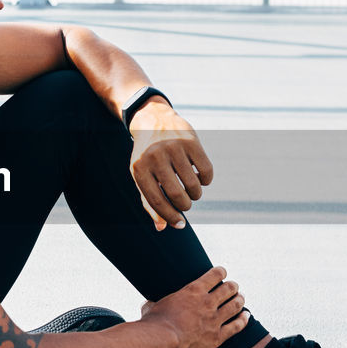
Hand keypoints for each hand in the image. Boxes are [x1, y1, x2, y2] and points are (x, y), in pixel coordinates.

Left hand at [128, 100, 213, 230]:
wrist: (152, 119)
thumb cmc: (146, 156)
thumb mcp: (141, 175)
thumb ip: (149, 201)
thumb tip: (162, 228)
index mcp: (140, 169)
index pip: (157, 201)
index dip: (170, 216)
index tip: (180, 225)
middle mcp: (155, 157)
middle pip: (177, 194)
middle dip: (185, 205)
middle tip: (186, 203)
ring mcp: (173, 148)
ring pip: (193, 184)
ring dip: (196, 194)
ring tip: (193, 191)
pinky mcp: (191, 141)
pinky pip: (206, 170)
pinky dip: (206, 180)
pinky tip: (201, 178)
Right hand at [139, 266, 245, 347]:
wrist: (160, 339)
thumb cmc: (153, 322)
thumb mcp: (152, 305)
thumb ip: (155, 302)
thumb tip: (149, 303)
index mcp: (193, 290)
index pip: (215, 274)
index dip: (221, 272)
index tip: (223, 272)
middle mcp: (207, 302)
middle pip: (229, 288)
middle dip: (233, 286)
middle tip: (234, 287)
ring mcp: (214, 319)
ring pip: (235, 305)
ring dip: (240, 300)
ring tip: (241, 298)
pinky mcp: (217, 337)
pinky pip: (236, 326)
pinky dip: (243, 320)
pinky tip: (246, 317)